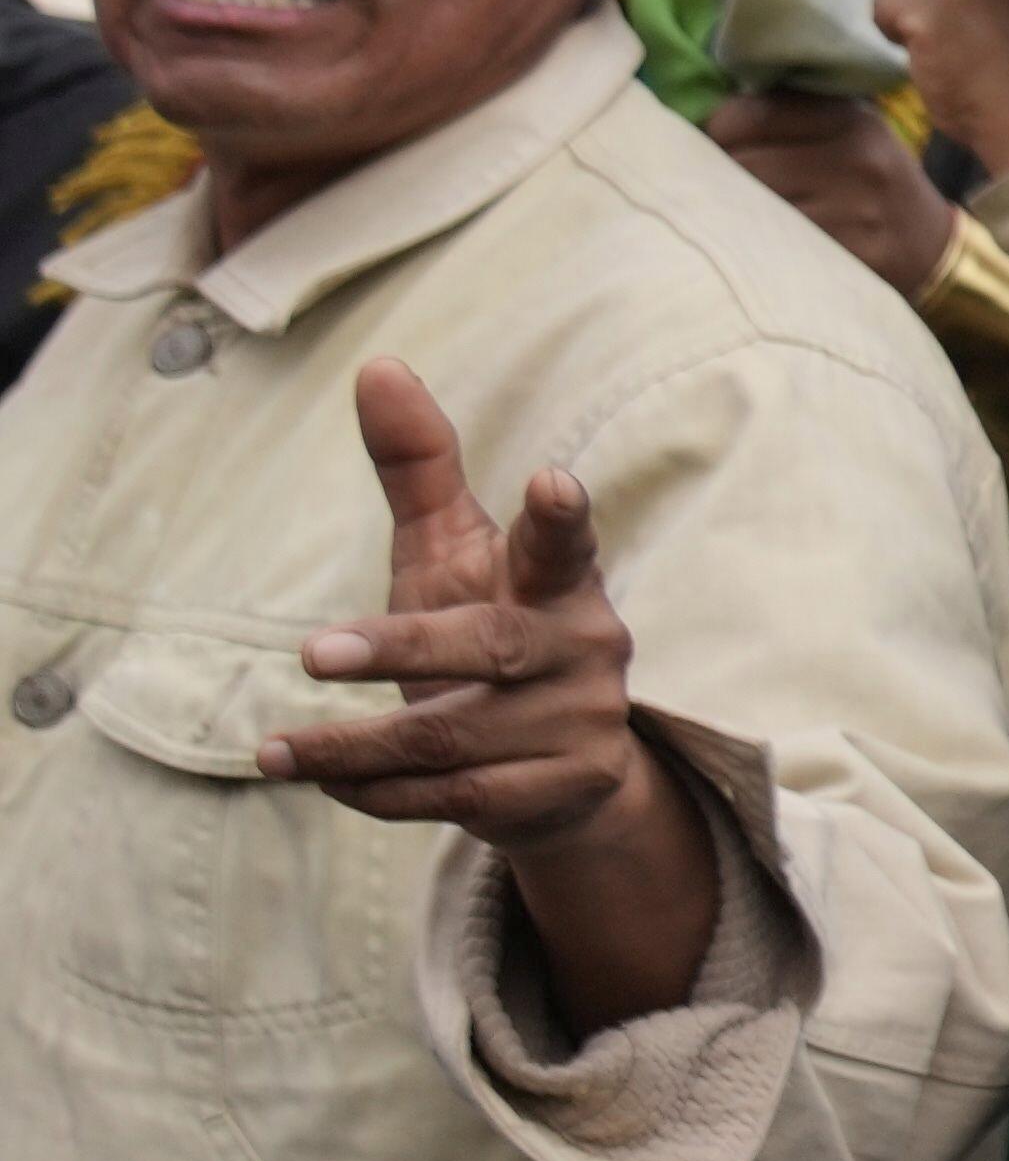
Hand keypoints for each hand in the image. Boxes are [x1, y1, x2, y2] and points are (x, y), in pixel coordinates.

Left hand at [268, 363, 728, 1023]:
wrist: (567, 771)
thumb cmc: (490, 631)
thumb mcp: (452, 554)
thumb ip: (420, 468)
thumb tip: (376, 364)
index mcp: (560, 581)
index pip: (566, 540)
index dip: (559, 515)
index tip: (551, 480)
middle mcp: (584, 647)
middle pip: (489, 647)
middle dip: (399, 650)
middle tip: (307, 652)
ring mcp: (581, 723)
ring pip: (454, 737)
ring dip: (352, 747)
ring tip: (272, 750)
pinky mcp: (565, 789)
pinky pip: (458, 796)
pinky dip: (381, 792)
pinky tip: (325, 782)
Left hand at [694, 79, 957, 301]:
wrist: (930, 246)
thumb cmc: (867, 180)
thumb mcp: (847, 130)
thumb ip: (791, 112)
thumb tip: (701, 106)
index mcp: (850, 118)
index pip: (750, 114)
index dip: (718, 130)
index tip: (718, 144)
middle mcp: (857, 158)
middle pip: (744, 164)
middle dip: (721, 175)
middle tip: (723, 184)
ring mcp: (857, 211)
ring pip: (754, 209)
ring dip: (735, 213)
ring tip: (744, 214)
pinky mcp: (853, 255)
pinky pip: (775, 248)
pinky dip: (759, 246)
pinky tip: (768, 244)